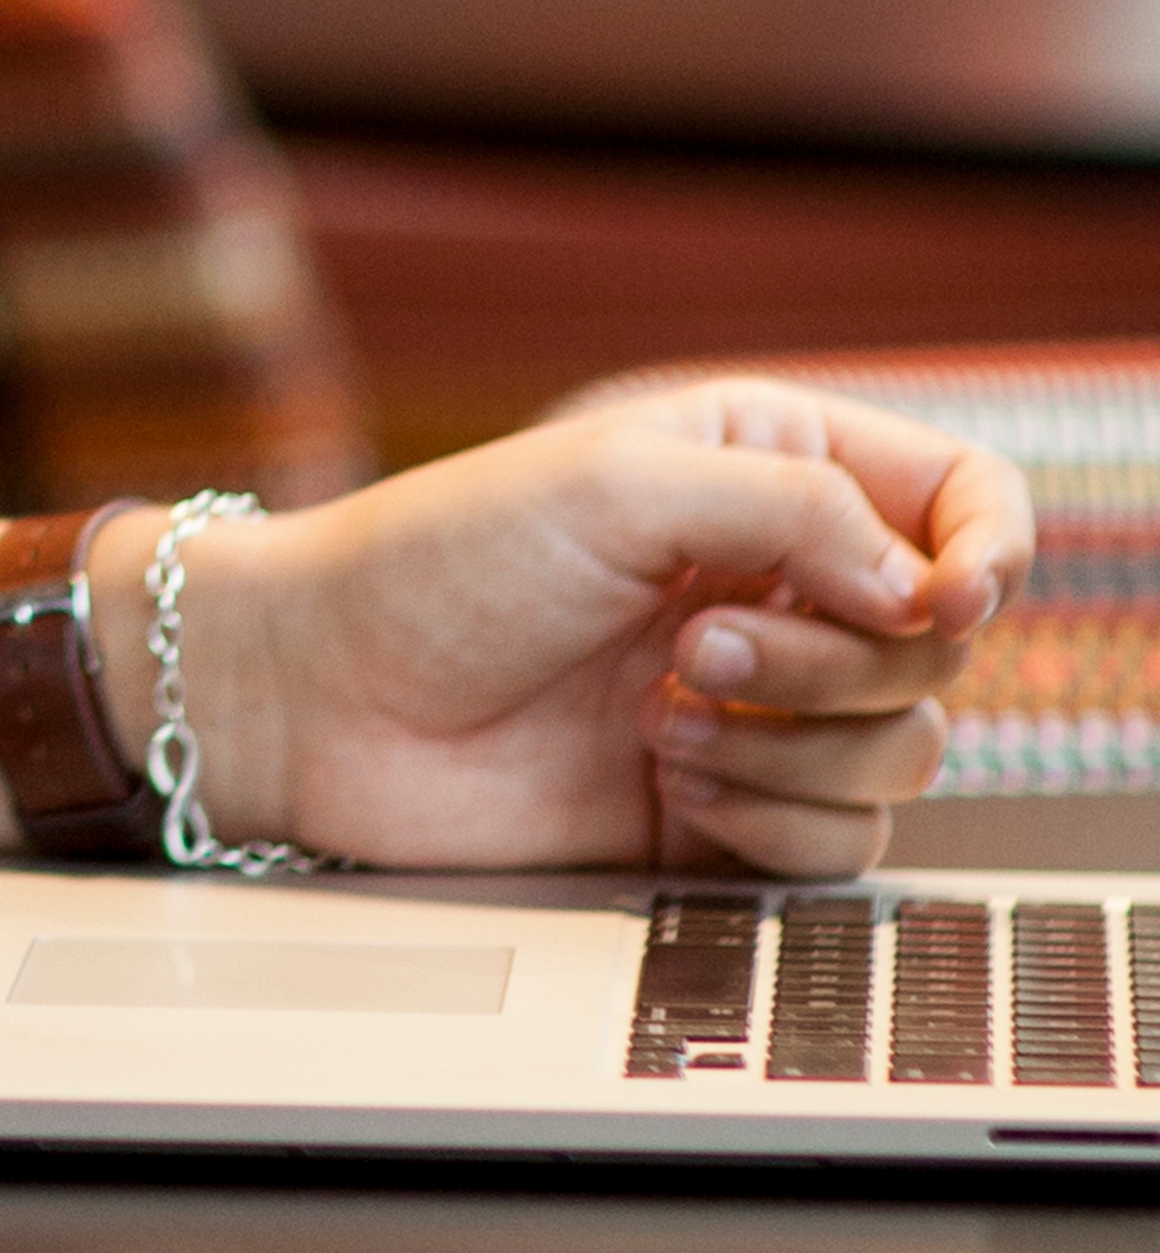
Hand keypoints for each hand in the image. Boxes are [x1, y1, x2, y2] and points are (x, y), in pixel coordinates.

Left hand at [171, 384, 1029, 876]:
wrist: (324, 698)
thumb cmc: (435, 564)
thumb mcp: (615, 485)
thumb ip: (799, 512)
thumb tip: (929, 589)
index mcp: (761, 469)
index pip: (960, 500)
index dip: (987, 551)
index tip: (942, 595)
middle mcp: (776, 582)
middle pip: (941, 644)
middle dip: (836, 662)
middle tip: (692, 651)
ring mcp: (760, 703)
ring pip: (909, 749)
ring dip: (796, 744)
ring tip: (660, 715)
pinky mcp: (733, 809)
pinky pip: (846, 842)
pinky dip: (770, 820)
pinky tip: (666, 782)